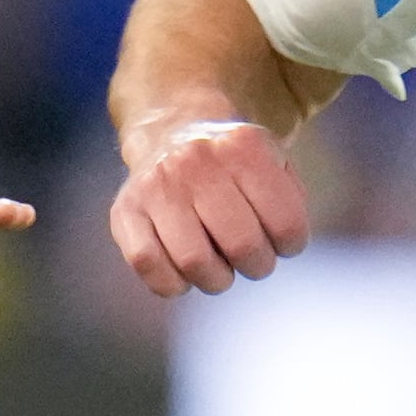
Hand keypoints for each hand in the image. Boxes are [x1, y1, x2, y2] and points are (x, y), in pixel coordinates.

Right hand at [109, 110, 311, 298]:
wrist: (171, 131)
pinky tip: (184, 274)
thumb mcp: (272, 160)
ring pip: (194, 262)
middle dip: (257, 265)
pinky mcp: (125, 210)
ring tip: (221, 271)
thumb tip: (283, 244)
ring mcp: (156, 185)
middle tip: (253, 260)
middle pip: (242, 245)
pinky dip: (173, 284)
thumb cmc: (232, 164)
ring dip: (217, 280)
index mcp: (243, 148)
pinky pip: (148, 265)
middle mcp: (196, 161)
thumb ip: (290, 199)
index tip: (282, 242)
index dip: (290, 245)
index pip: (285, 223)